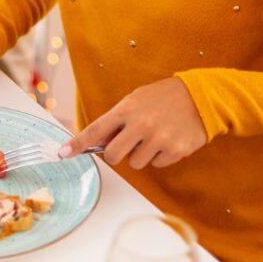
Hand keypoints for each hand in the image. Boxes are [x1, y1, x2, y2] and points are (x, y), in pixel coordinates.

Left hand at [59, 77, 206, 169]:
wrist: (198, 97)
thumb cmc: (161, 98)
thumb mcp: (135, 100)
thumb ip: (118, 120)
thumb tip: (101, 142)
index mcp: (126, 109)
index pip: (95, 130)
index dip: (77, 143)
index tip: (64, 153)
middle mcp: (140, 125)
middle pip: (113, 155)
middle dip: (115, 154)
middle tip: (125, 144)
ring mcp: (158, 139)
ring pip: (135, 163)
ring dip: (140, 155)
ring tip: (152, 137)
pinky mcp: (175, 151)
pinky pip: (157, 165)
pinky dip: (158, 156)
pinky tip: (166, 140)